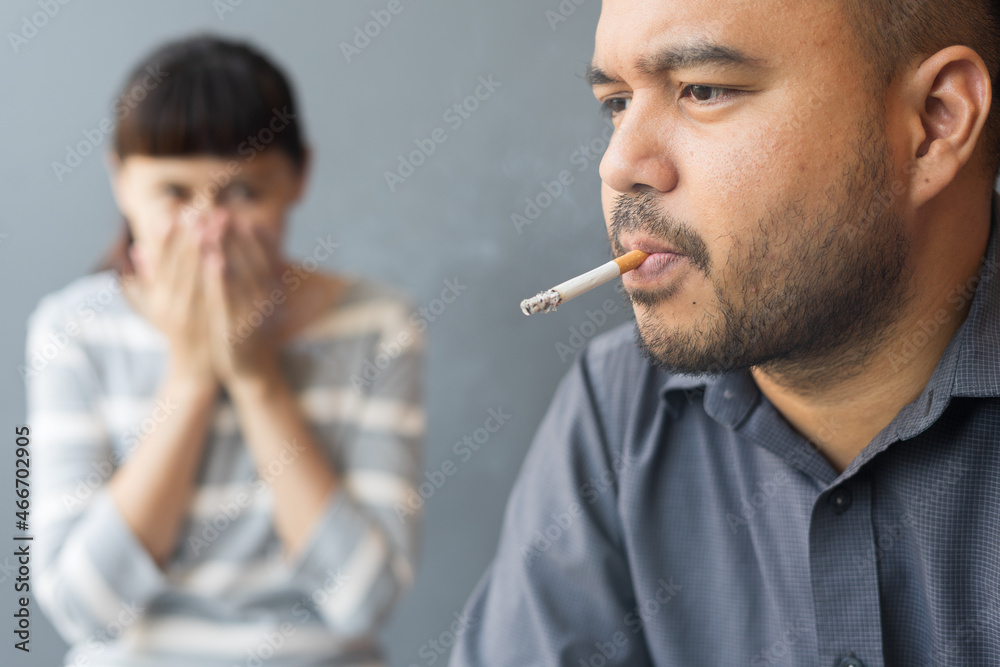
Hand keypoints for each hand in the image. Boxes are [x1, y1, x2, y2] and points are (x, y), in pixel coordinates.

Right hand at [122, 210, 216, 389]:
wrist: (196, 371)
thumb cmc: (178, 333)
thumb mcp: (157, 306)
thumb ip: (148, 279)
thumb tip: (135, 249)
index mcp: (158, 300)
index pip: (161, 262)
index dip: (167, 237)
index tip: (173, 211)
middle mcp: (170, 308)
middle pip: (180, 265)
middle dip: (189, 235)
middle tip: (197, 209)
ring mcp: (192, 319)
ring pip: (198, 277)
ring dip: (205, 248)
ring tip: (214, 222)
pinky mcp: (213, 326)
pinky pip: (216, 296)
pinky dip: (218, 276)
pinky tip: (222, 256)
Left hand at [202, 213, 285, 387]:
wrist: (251, 370)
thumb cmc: (249, 329)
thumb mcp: (258, 301)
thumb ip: (258, 274)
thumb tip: (255, 243)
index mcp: (271, 292)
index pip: (265, 258)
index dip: (253, 237)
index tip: (241, 216)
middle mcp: (266, 300)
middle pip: (251, 261)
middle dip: (234, 236)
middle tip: (221, 212)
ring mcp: (253, 314)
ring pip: (239, 275)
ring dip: (225, 249)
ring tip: (212, 226)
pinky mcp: (238, 327)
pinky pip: (227, 297)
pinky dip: (220, 277)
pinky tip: (211, 259)